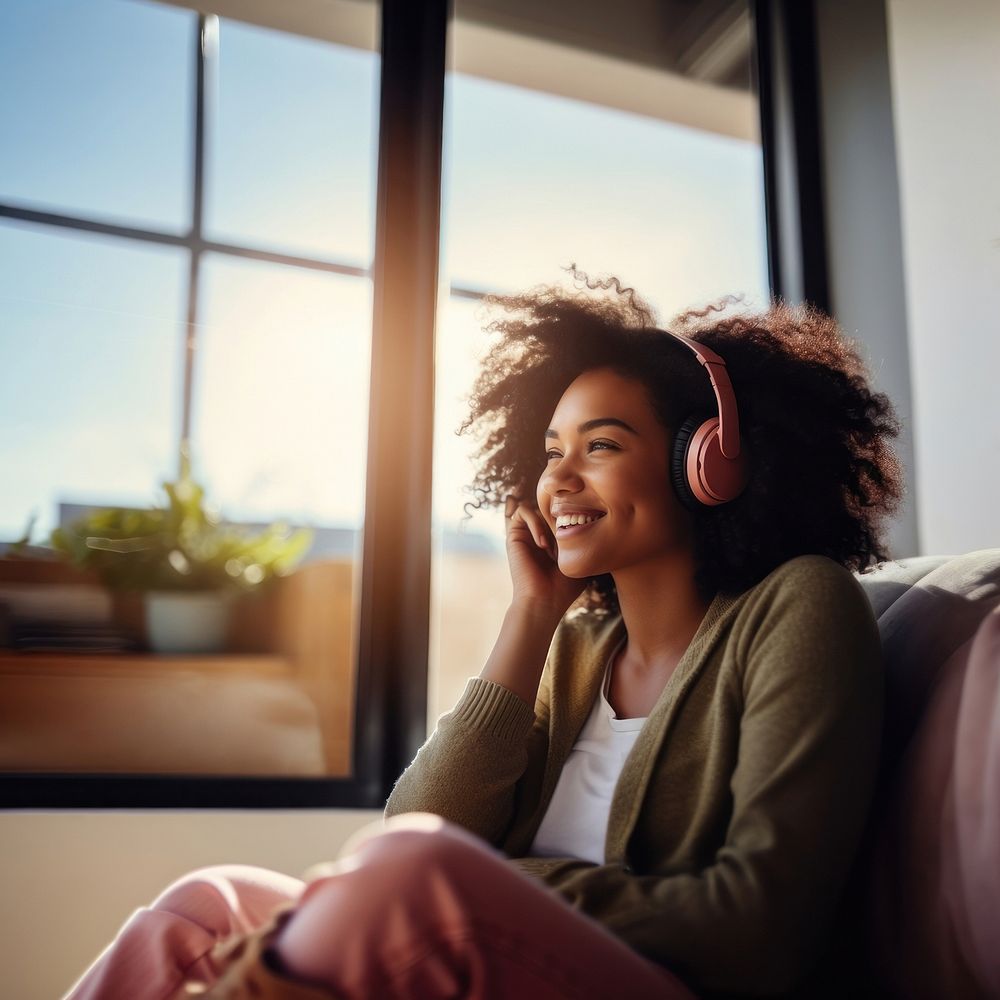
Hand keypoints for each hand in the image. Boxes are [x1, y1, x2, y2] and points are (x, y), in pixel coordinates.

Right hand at [503, 495, 586, 616]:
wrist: (543, 602)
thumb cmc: (564, 588)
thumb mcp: (579, 559)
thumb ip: (583, 540)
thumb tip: (592, 521)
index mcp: (552, 539)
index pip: (559, 511)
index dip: (570, 512)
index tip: (580, 526)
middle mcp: (537, 534)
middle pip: (546, 505)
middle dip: (558, 513)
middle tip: (567, 532)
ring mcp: (525, 534)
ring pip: (534, 505)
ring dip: (546, 519)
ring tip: (553, 543)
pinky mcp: (513, 536)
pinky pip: (522, 511)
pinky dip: (535, 522)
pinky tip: (543, 544)